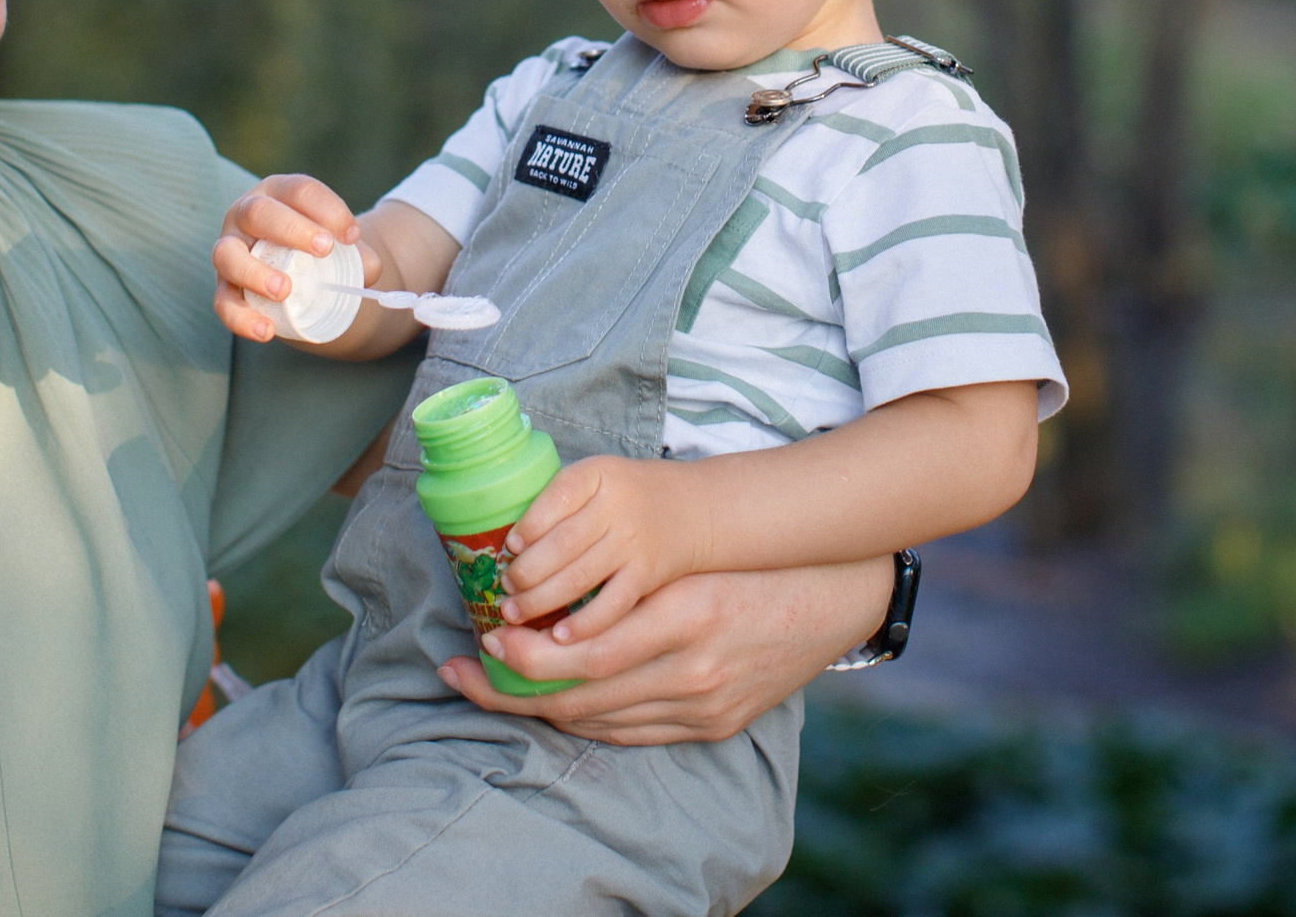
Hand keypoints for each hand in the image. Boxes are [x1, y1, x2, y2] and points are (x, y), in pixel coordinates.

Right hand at [210, 174, 372, 341]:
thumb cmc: (320, 253)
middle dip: (292, 229)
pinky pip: (223, 301)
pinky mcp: (224, 287)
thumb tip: (367, 268)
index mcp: (279, 194)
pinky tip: (266, 331)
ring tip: (284, 291)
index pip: (300, 190)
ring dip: (254, 271)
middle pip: (259, 212)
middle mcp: (247, 215)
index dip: (327, 208)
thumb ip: (360, 256)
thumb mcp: (342, 248)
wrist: (299, 275)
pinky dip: (241, 317)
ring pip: (227, 254)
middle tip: (325, 249)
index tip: (352, 235)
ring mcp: (230, 250)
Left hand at [436, 559, 892, 744]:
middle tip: (460, 671)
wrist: (835, 598)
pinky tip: (556, 703)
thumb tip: (542, 592)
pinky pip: (633, 734)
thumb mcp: (687, 562)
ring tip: (496, 686)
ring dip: (541, 708)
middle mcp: (692, 670)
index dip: (521, 658)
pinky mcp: (715, 725)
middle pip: (578, 698)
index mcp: (681, 615)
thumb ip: (624, 582)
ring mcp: (705, 705)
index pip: (578, 656)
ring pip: (600, 721)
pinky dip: (588, 720)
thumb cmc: (752, 563)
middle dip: (509, 690)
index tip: (484, 640)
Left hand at [500, 455, 703, 642]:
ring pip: (578, 577)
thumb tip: (510, 543)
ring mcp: (634, 542)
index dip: (529, 526)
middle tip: (505, 588)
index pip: (557, 496)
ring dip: (540, 600)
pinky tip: (559, 636)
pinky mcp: (647, 575)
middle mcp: (617, 506)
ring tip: (514, 612)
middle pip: (562, 544)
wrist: (696, 508)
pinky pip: (611, 604)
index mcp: (598, 474)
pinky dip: (582, 623)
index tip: (509, 547)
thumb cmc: (632, 494)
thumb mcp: (599, 477)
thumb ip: (561, 500)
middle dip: (526, 572)